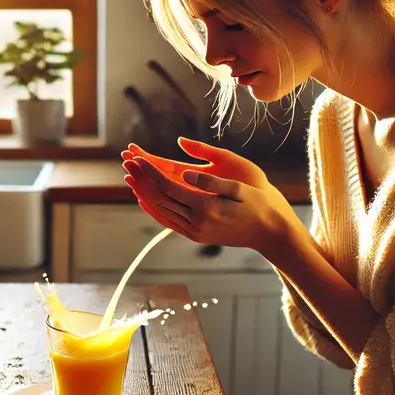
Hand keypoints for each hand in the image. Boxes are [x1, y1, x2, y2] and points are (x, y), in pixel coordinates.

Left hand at [122, 137, 294, 218]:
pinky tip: (145, 201)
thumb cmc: (257, 205)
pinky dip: (154, 211)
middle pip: (159, 199)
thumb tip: (185, 173)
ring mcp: (194, 232)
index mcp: (205, 207)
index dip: (150, 172)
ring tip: (130, 178)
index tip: (137, 158)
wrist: (268, 233)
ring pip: (160, 211)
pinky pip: (168, 222)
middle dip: (141, 180)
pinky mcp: (196, 236)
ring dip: (143, 194)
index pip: (168, 187)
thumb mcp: (238, 188)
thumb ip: (210, 181)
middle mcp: (196, 222)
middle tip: (126, 163)